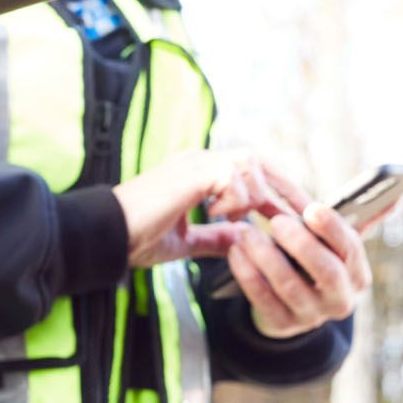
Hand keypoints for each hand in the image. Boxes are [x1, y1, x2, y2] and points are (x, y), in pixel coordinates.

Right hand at [114, 148, 297, 268]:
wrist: (104, 236)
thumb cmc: (135, 238)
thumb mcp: (185, 242)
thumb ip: (215, 237)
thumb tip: (243, 240)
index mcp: (197, 173)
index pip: (249, 170)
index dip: (276, 190)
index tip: (295, 216)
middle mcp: (198, 161)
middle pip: (258, 160)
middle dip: (281, 188)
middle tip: (299, 216)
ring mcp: (194, 163)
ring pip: (249, 166)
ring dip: (253, 197)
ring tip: (242, 219)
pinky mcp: (190, 173)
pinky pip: (232, 177)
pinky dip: (234, 200)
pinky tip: (216, 214)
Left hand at [227, 198, 375, 338]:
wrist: (291, 307)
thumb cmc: (315, 263)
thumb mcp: (336, 246)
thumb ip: (361, 220)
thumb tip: (397, 198)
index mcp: (358, 276)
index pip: (352, 250)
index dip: (333, 229)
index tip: (312, 208)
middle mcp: (340, 300)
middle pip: (327, 272)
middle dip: (302, 245)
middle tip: (277, 222)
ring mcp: (311, 317)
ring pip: (290, 287)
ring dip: (266, 257)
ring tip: (246, 233)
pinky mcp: (282, 326)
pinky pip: (263, 300)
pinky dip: (247, 275)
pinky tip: (236, 253)